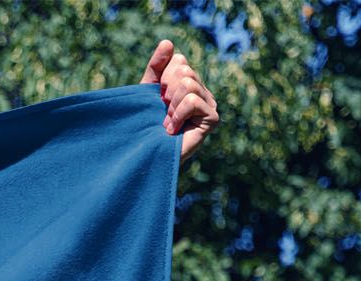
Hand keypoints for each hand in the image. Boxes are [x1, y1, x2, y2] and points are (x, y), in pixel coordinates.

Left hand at [140, 40, 219, 161]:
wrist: (148, 156)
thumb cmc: (148, 127)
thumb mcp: (148, 92)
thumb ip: (156, 67)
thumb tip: (168, 42)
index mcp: (190, 82)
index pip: (179, 60)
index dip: (163, 79)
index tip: (158, 100)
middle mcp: (203, 91)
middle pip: (185, 71)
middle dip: (167, 93)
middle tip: (164, 114)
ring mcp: (211, 104)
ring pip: (188, 84)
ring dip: (171, 107)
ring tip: (168, 124)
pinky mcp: (212, 118)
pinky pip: (192, 100)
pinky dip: (177, 115)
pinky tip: (172, 129)